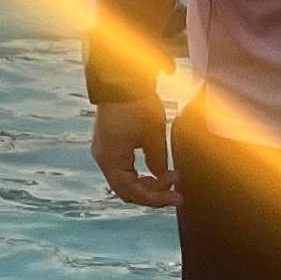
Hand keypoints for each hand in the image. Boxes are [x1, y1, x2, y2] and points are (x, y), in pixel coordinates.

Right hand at [91, 93, 176, 207]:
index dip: (156, 199)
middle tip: (176, 191)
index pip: (133, 192)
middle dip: (153, 193)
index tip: (177, 196)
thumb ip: (158, 162)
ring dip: (147, 183)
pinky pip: (123, 168)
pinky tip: (156, 168)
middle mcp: (103, 158)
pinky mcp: (109, 143)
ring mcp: (104, 151)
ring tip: (170, 177)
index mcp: (111, 160)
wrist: (122, 80)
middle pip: (127, 190)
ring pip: (125, 180)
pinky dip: (140, 172)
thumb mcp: (154, 136)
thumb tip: (161, 177)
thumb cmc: (136, 106)